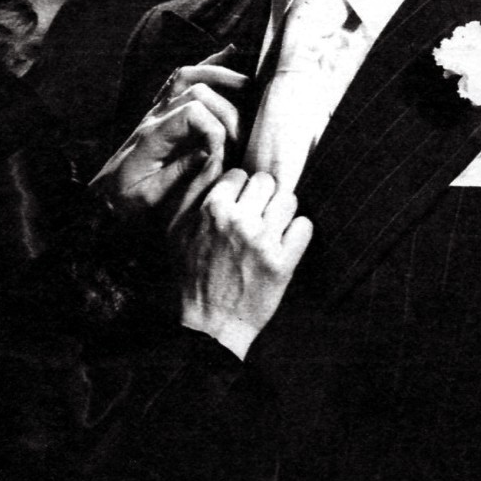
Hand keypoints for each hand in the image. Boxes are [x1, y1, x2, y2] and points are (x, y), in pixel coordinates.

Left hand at [92, 47, 248, 215]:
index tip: (223, 154)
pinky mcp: (160, 110)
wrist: (103, 197)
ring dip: (220, 74)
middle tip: (243, 135)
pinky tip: (228, 54)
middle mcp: (155, 115)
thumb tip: (212, 153)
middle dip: (228, 108)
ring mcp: (157, 109)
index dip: (216, 129)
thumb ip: (180, 173)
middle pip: (197, 90)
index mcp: (153, 136)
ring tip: (249, 84)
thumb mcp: (150, 196)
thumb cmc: (125, 200)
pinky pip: (181, 77)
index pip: (193, 113)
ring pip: (188, 74)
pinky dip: (206, 64)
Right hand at [175, 169, 312, 359]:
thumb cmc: (190, 272)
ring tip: (271, 226)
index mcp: (211, 209)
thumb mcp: (176, 228)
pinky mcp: (283, 263)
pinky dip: (297, 232)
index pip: (240, 174)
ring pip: (288, 200)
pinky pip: (304, 226)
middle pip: (266, 181)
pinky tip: (284, 241)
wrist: (210, 323)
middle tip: (256, 212)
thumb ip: (193, 190)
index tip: (238, 203)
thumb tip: (213, 157)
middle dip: (262, 195)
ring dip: (281, 211)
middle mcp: (239, 221)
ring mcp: (263, 242)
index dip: (239, 188)